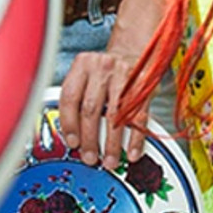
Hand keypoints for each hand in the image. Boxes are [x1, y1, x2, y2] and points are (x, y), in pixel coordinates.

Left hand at [57, 48, 151, 166]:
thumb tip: (71, 135)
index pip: (70, 97)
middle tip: (89, 157)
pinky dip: (135, 138)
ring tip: (109, 160)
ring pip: (115, 116)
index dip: (69, 123)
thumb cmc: (106, 71)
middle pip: (91, 109)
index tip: (72, 143)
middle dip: (90, 139)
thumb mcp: (87, 75)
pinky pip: (138, 117)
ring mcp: (124, 76)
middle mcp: (102, 68)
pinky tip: (131, 151)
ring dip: (112, 143)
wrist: (134, 52)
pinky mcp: (144, 86)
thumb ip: (77, 98)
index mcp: (82, 64)